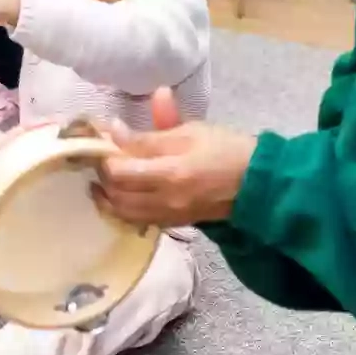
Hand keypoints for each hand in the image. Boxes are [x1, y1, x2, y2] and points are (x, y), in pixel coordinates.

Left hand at [96, 89, 258, 226]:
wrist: (256, 183)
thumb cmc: (225, 149)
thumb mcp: (188, 132)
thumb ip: (148, 135)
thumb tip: (113, 131)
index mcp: (171, 174)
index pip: (119, 171)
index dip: (104, 156)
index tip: (101, 141)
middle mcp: (165, 201)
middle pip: (116, 195)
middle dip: (102, 176)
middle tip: (99, 158)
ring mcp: (168, 216)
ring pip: (123, 212)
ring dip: (107, 196)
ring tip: (103, 179)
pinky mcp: (172, 224)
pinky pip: (137, 220)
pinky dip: (122, 208)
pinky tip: (121, 194)